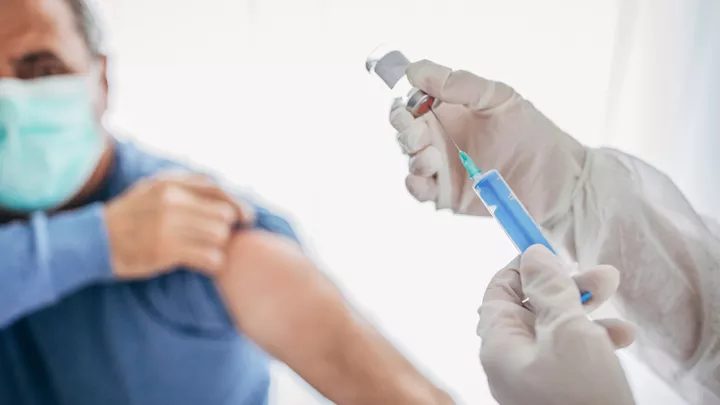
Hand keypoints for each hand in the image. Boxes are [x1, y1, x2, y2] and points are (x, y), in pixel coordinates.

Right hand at [105, 172, 254, 278]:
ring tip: (208, 251)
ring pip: (219, 235)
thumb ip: (185, 185)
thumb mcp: (152, 188)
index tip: (246, 218)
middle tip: (217, 239)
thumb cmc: (130, 215)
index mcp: (170, 184)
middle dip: (225, 228)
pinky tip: (208, 264)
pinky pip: (209, 257)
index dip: (238, 206)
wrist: (94, 240)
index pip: (218, 191)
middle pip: (223, 214)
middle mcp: (172, 201)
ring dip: (219, 246)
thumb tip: (222, 192)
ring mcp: (169, 225)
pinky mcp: (167, 250)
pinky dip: (214, 262)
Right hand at [390, 60, 586, 220]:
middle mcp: (441, 137)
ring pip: (409, 159)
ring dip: (413, 156)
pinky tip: (425, 178)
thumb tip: (415, 71)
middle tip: (421, 133)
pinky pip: (419, 189)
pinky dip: (414, 184)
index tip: (413, 102)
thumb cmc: (532, 134)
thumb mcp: (499, 98)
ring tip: (433, 157)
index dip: (405, 102)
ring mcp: (442, 167)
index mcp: (449, 110)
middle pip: (404, 130)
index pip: (411, 102)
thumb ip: (459, 84)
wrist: (557, 179)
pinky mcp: (447, 194)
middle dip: (404, 130)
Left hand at [477, 245, 635, 404]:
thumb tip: (532, 255)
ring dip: (586, 309)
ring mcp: (534, 377)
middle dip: (566, 285)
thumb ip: (548, 290)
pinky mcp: (559, 391)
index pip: (499, 291)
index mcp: (499, 343)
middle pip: (531, 306)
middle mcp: (512, 359)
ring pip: (555, 328)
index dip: (523, 268)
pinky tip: (622, 337)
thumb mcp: (566, 331)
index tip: (550, 250)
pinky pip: (571, 354)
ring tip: (616, 296)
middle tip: (603, 274)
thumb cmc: (581, 394)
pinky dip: (594, 339)